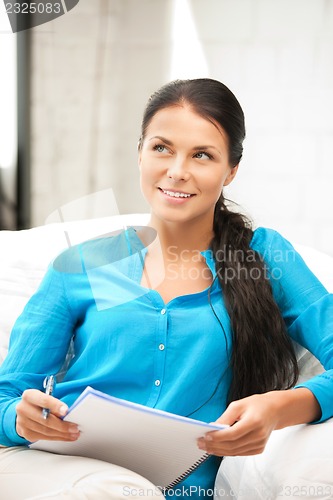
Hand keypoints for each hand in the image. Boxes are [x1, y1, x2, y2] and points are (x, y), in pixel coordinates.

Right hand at [16, 389, 79, 441]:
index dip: (56, 406)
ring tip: (74, 434)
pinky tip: (65, 437)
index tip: (66, 411)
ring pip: (46, 431)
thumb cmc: (39, 403)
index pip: (44, 401)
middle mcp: (23, 409)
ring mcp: (22, 422)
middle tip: (75, 428)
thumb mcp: (45, 397)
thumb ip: (54, 403)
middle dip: (62, 425)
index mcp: (29, 396)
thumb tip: (67, 413)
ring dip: (62, 434)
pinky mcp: (25, 434)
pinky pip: (44, 437)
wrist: (24, 411)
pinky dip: (57, 438)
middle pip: (45, 419)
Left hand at [197, 388, 320, 456]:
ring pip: (235, 452)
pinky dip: (228, 452)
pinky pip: (240, 453)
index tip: (205, 436)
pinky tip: (218, 449)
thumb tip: (212, 427)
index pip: (233, 433)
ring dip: (219, 451)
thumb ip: (225, 417)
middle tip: (201, 443)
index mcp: (254, 421)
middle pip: (232, 445)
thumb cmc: (256, 405)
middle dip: (214, 445)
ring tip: (206, 447)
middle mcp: (258, 435)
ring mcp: (260, 444)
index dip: (218, 437)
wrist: (275, 411)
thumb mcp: (239, 404)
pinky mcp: (259, 449)